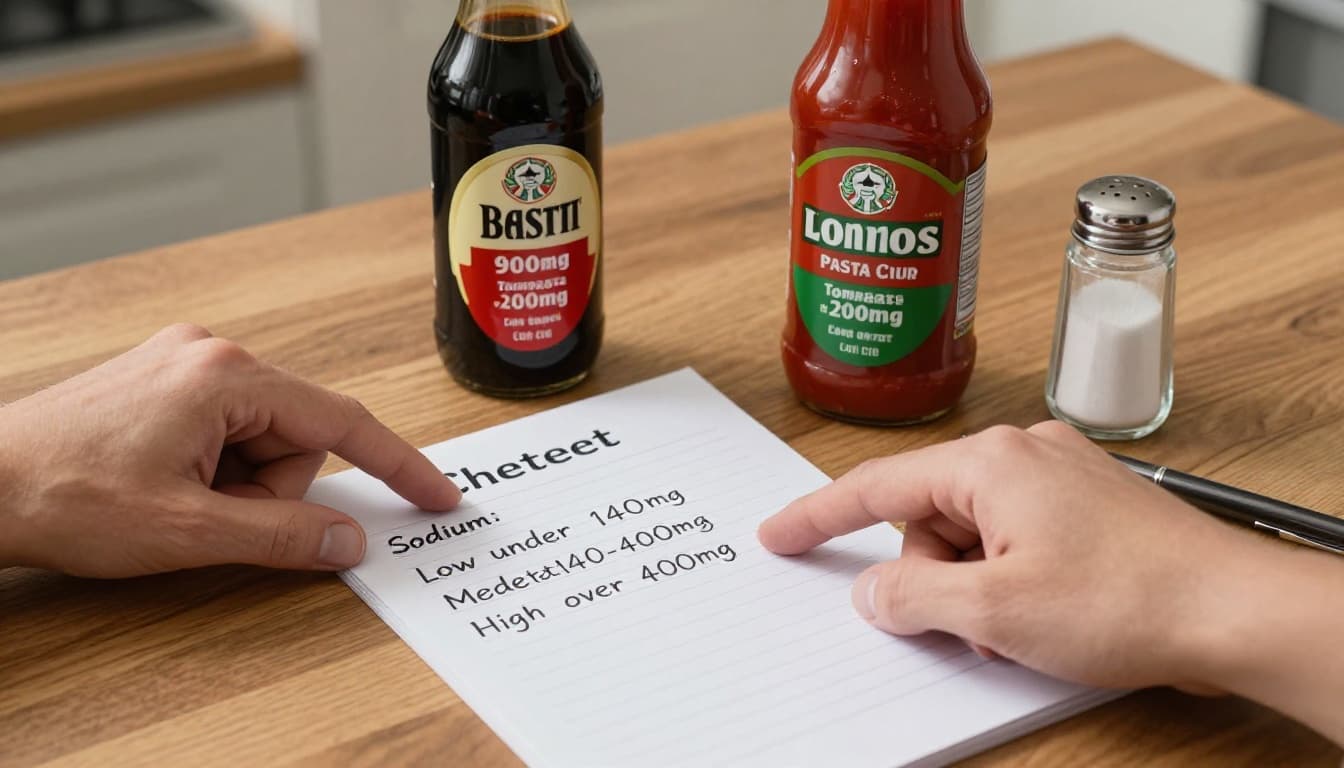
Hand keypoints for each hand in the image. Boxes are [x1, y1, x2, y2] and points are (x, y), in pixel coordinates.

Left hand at [0, 324, 460, 577]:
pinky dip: (215, 468)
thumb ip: (285, 534)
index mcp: (227, 376)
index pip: (342, 423)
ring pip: (261, 437)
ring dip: (237, 482)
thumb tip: (350, 541)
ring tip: (175, 500)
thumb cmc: (64, 495)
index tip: (438, 495)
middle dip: (269, 488)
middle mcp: (211, 353)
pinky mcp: (164, 380)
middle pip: (296, 435)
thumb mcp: (190, 530)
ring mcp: (183, 362)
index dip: (398, 465)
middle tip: (212, 515)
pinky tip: (166, 483)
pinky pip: (226, 429)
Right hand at [758, 422, 1259, 691]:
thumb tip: (875, 592)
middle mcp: (1021, 454)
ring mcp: (1058, 477)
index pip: (876, 486)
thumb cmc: (1128, 598)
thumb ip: (912, 597)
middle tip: (970, 625)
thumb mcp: (994, 610)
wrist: (1234, 611)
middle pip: (928, 519)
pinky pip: (1014, 541)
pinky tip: (1044, 616)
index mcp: (989, 462)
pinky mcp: (1084, 507)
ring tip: (1020, 628)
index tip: (778, 534)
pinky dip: (1010, 582)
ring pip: (972, 536)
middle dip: (934, 580)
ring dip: (977, 590)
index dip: (819, 517)